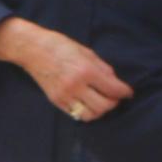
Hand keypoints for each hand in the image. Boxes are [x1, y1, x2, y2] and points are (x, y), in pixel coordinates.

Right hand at [0, 19, 131, 123]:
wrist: (32, 49)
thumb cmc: (60, 45)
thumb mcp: (86, 51)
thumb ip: (102, 68)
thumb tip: (115, 82)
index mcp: (86, 70)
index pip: (113, 89)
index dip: (125, 92)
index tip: (128, 92)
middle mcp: (76, 85)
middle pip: (104, 106)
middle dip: (114, 103)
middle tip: (115, 97)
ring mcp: (65, 95)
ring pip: (90, 115)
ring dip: (100, 111)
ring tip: (102, 102)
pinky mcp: (56, 101)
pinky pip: (76, 115)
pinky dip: (86, 112)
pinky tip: (88, 103)